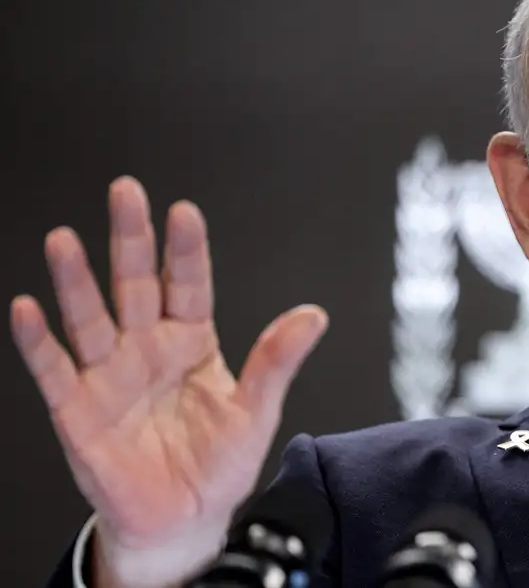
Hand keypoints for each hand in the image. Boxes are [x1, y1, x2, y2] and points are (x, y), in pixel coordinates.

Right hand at [11, 177, 327, 587]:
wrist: (184, 520)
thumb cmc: (219, 463)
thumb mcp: (256, 411)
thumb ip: (276, 362)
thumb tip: (314, 315)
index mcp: (192, 341)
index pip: (188, 284)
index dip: (185, 251)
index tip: (184, 212)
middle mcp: (146, 348)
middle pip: (134, 285)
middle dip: (130, 240)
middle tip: (126, 193)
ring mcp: (110, 376)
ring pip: (89, 318)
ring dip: (75, 280)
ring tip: (64, 239)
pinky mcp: (78, 412)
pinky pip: (55, 371)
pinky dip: (40, 342)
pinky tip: (29, 309)